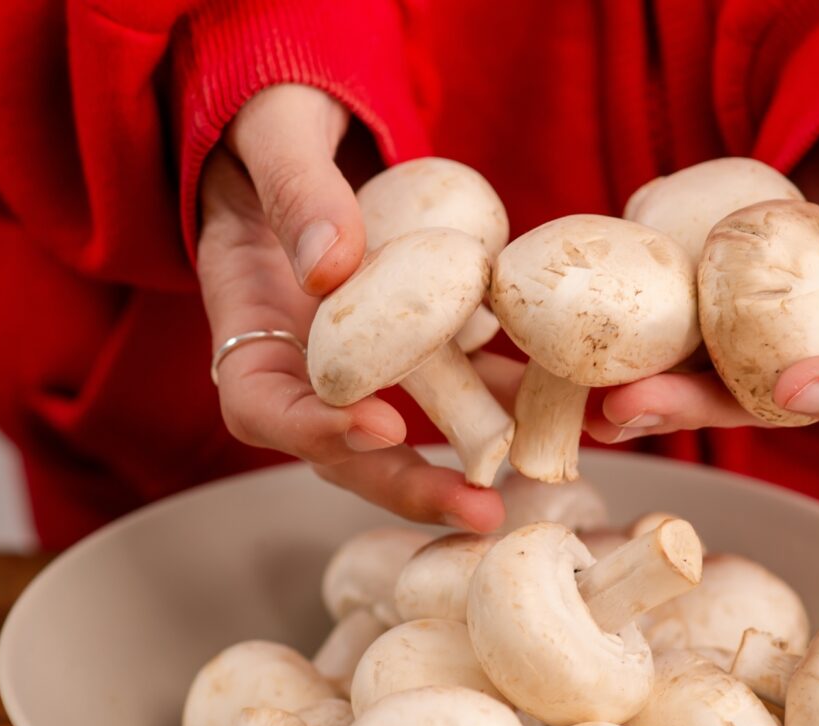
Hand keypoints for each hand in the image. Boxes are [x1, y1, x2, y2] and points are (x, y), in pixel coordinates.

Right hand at [198, 84, 503, 530]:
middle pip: (345, 447)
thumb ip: (297, 192)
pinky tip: (571, 404)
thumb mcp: (276, 137)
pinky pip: (464, 379)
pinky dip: (513, 396)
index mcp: (247, 325)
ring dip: (474, 457)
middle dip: (410, 483)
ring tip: (542, 480)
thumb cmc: (270, 122)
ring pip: (415, 428)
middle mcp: (302, 363)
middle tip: (479, 509)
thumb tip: (332, 265)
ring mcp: (364, 359)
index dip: (316, 431)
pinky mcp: (419, 342)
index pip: (263, 406)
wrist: (303, 127)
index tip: (381, 429)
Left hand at [588, 41, 818, 441]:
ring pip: (734, 386)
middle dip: (714, 410)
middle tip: (639, 404)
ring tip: (599, 408)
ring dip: (666, 400)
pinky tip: (588, 367)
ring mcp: (796, 329)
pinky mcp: (743, 312)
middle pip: (796, 400)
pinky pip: (699, 345)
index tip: (795, 384)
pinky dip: (650, 358)